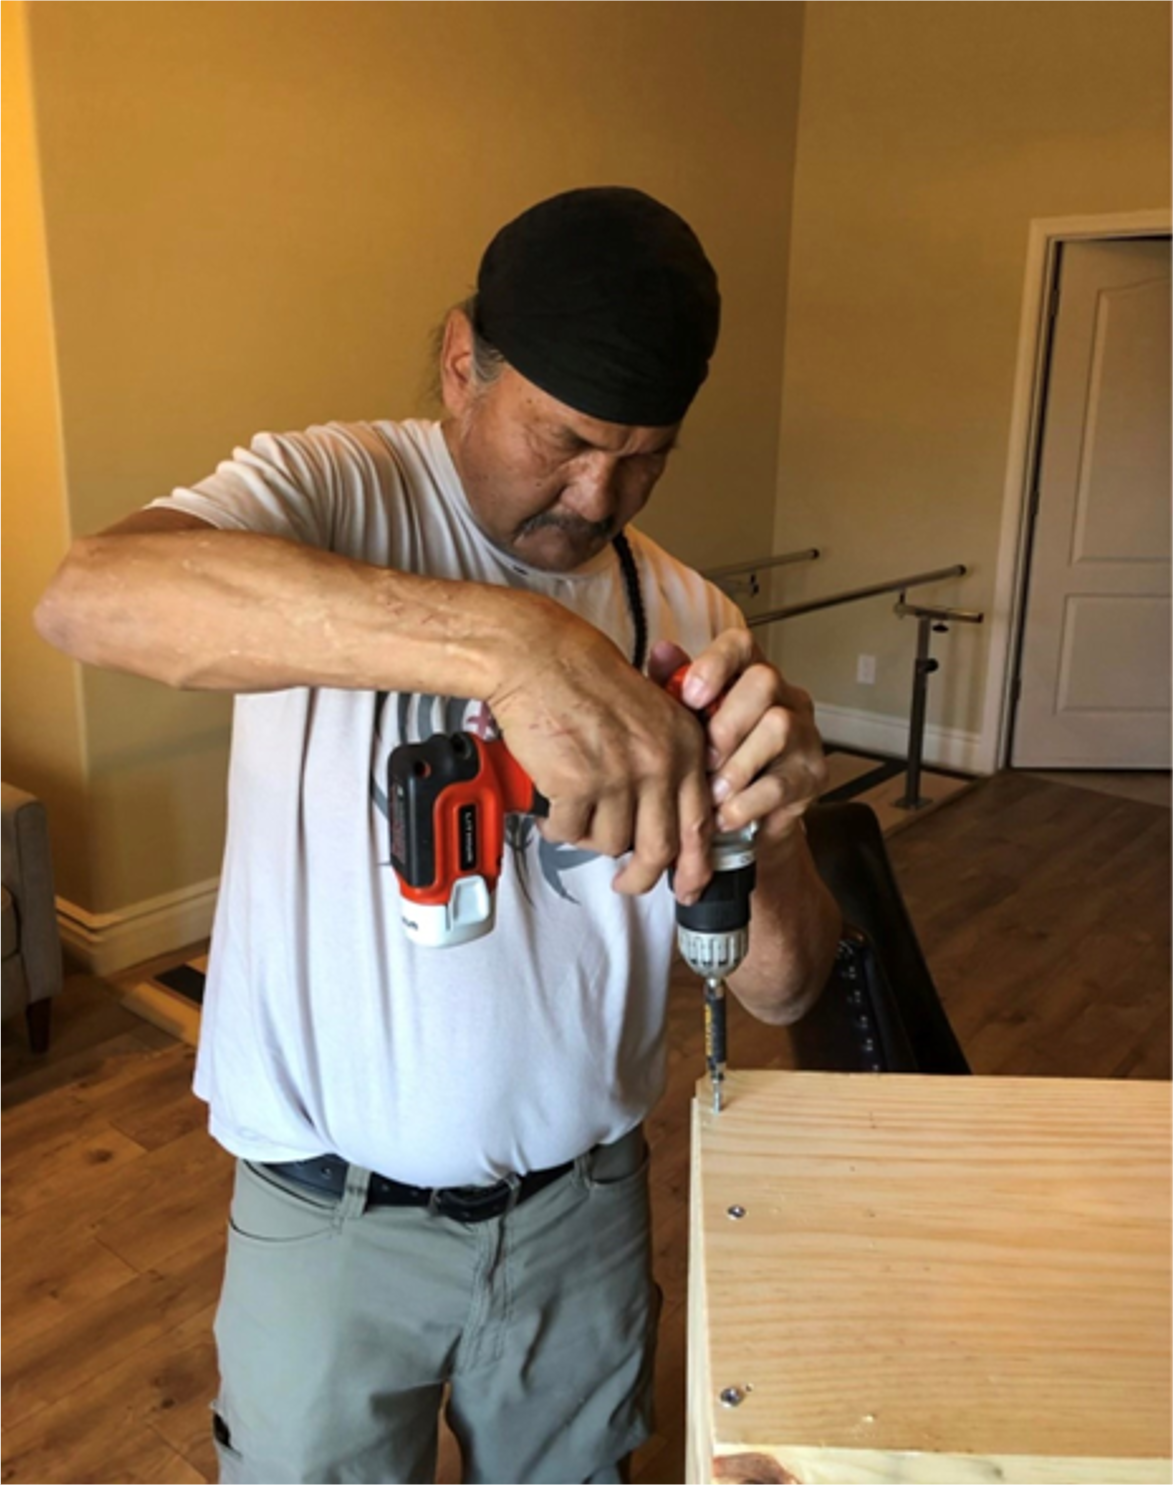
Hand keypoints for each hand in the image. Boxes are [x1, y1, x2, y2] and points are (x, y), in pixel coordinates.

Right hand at [488, 603, 713, 897]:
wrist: (540, 656)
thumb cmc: (586, 675)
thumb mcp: (650, 710)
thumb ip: (665, 759)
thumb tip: (661, 817)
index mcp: (683, 746)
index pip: (700, 823)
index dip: (694, 866)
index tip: (687, 886)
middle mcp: (658, 764)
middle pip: (658, 849)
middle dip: (640, 877)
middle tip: (626, 885)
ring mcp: (619, 777)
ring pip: (609, 842)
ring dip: (587, 836)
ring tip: (572, 810)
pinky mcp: (577, 785)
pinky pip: (569, 830)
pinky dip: (556, 825)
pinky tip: (550, 804)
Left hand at [647, 631, 826, 847]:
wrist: (743, 821)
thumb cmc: (712, 760)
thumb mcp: (685, 722)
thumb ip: (673, 687)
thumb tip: (662, 652)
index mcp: (749, 676)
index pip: (740, 644)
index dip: (715, 663)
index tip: (689, 695)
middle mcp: (783, 697)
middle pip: (764, 681)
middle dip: (726, 722)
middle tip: (702, 758)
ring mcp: (804, 735)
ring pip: (778, 728)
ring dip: (736, 765)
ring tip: (711, 792)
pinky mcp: (812, 776)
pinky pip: (780, 784)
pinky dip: (744, 803)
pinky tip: (723, 815)